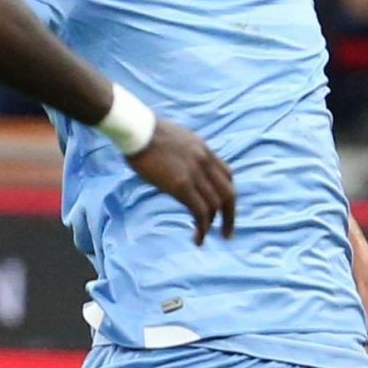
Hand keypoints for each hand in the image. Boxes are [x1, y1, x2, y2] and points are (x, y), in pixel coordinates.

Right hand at [127, 121, 236, 243]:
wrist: (137, 129)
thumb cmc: (145, 134)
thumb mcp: (175, 140)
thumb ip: (184, 154)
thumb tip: (179, 167)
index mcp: (204, 150)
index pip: (227, 175)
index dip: (227, 195)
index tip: (222, 208)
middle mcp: (205, 162)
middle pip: (228, 194)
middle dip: (230, 216)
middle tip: (226, 232)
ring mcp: (195, 173)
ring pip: (216, 206)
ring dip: (213, 225)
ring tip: (204, 237)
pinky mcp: (182, 185)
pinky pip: (200, 212)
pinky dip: (202, 228)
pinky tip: (197, 238)